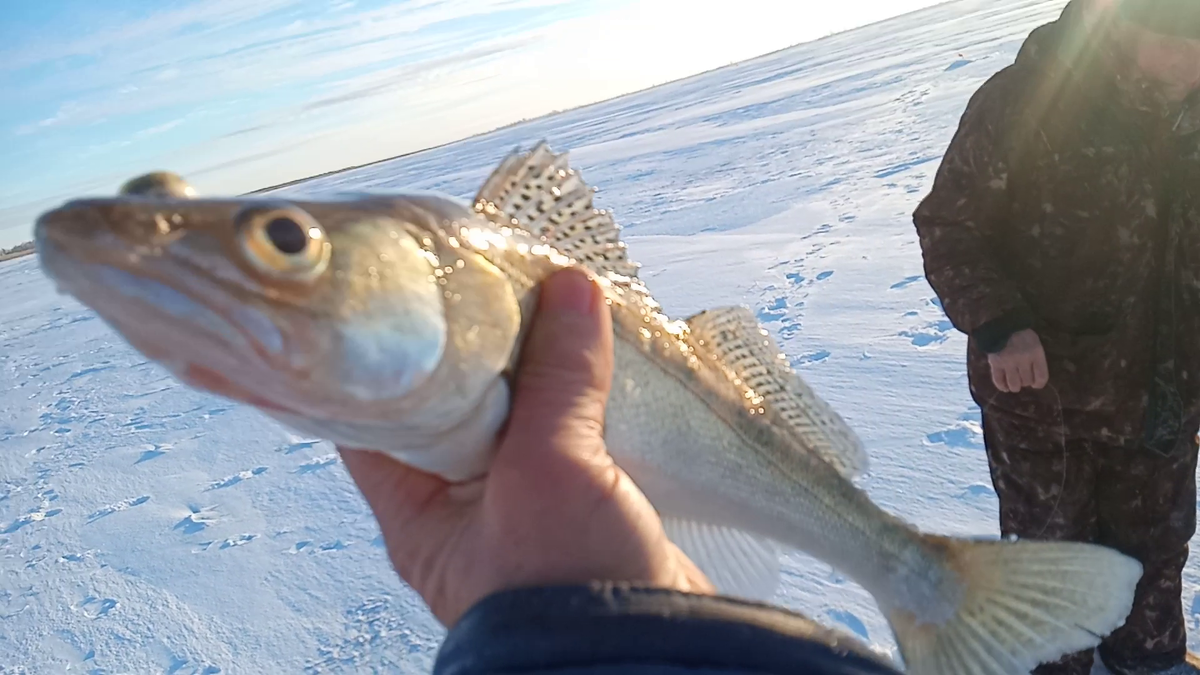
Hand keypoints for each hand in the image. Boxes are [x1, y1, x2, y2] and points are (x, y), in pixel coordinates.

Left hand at [338, 268, 712, 626]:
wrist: (651, 655)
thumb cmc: (566, 581)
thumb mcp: (550, 467)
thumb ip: (559, 377)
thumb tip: (571, 287)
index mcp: (418, 508)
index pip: (378, 412)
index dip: (394, 350)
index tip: (419, 292)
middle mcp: (460, 506)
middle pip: (458, 404)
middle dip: (486, 348)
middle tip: (505, 283)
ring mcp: (519, 505)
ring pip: (521, 416)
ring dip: (543, 370)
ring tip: (559, 306)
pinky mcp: (575, 505)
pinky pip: (569, 435)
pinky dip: (583, 397)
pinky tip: (599, 358)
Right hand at [988, 328, 1048, 392]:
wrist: (1000, 324)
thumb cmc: (1020, 333)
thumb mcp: (1034, 342)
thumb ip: (1035, 357)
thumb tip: (1035, 376)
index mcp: (1035, 353)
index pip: (1041, 376)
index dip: (1039, 383)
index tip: (1036, 384)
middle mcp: (1023, 360)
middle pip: (1027, 381)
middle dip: (1026, 382)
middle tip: (1023, 379)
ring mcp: (1008, 362)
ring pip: (1014, 384)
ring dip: (1015, 386)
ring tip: (1014, 384)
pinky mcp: (995, 364)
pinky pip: (999, 380)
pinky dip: (1002, 386)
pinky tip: (1004, 387)